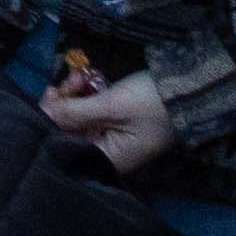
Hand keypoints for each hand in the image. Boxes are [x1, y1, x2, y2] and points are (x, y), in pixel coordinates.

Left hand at [39, 66, 172, 175]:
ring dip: (76, 94)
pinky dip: (88, 93)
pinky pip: (93, 109)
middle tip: (68, 81)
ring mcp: (112, 135)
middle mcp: (108, 152)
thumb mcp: (111, 105)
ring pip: (80, 116)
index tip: (51, 95)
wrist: (193, 89)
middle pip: (70, 130)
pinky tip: (89, 77)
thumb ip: (74, 112)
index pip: (66, 145)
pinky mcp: (116, 120)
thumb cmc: (153, 103)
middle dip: (65, 103)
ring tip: (81, 76)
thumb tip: (42, 114)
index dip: (51, 120)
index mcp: (108, 159)